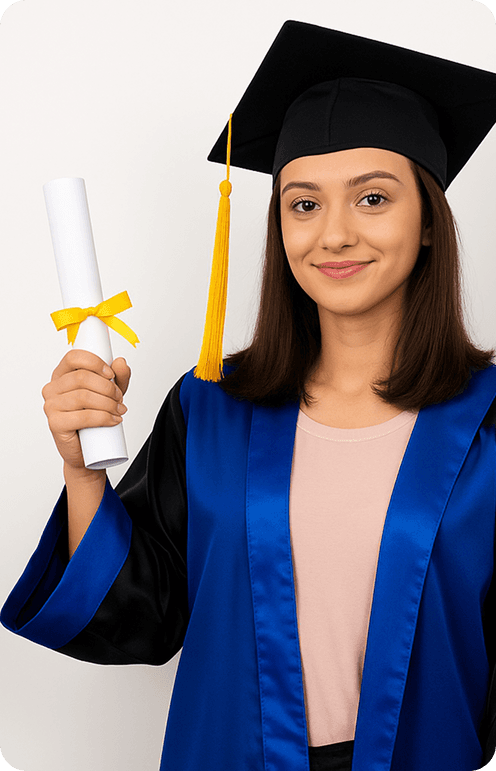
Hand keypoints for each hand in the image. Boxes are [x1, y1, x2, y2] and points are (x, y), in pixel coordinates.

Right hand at [42, 350, 130, 470]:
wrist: (88, 449)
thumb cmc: (94, 418)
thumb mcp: (110, 393)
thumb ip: (118, 377)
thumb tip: (120, 362)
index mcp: (61, 375)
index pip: (73, 357)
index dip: (95, 362)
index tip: (111, 375)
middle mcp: (52, 388)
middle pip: (81, 377)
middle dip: (107, 387)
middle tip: (120, 398)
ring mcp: (51, 406)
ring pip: (83, 397)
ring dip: (108, 403)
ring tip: (119, 410)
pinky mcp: (55, 423)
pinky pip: (83, 417)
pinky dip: (103, 418)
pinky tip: (113, 420)